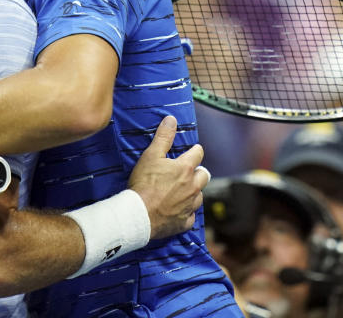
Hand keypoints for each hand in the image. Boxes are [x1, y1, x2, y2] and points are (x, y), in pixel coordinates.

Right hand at [128, 116, 207, 238]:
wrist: (138, 215)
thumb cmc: (143, 185)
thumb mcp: (151, 155)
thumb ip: (163, 137)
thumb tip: (171, 120)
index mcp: (185, 169)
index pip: (198, 153)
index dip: (194, 150)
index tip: (191, 151)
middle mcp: (192, 186)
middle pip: (204, 175)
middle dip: (198, 172)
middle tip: (187, 172)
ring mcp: (190, 205)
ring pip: (199, 195)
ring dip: (193, 192)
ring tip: (180, 191)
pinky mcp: (185, 222)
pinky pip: (191, 216)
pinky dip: (186, 212)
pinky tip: (177, 210)